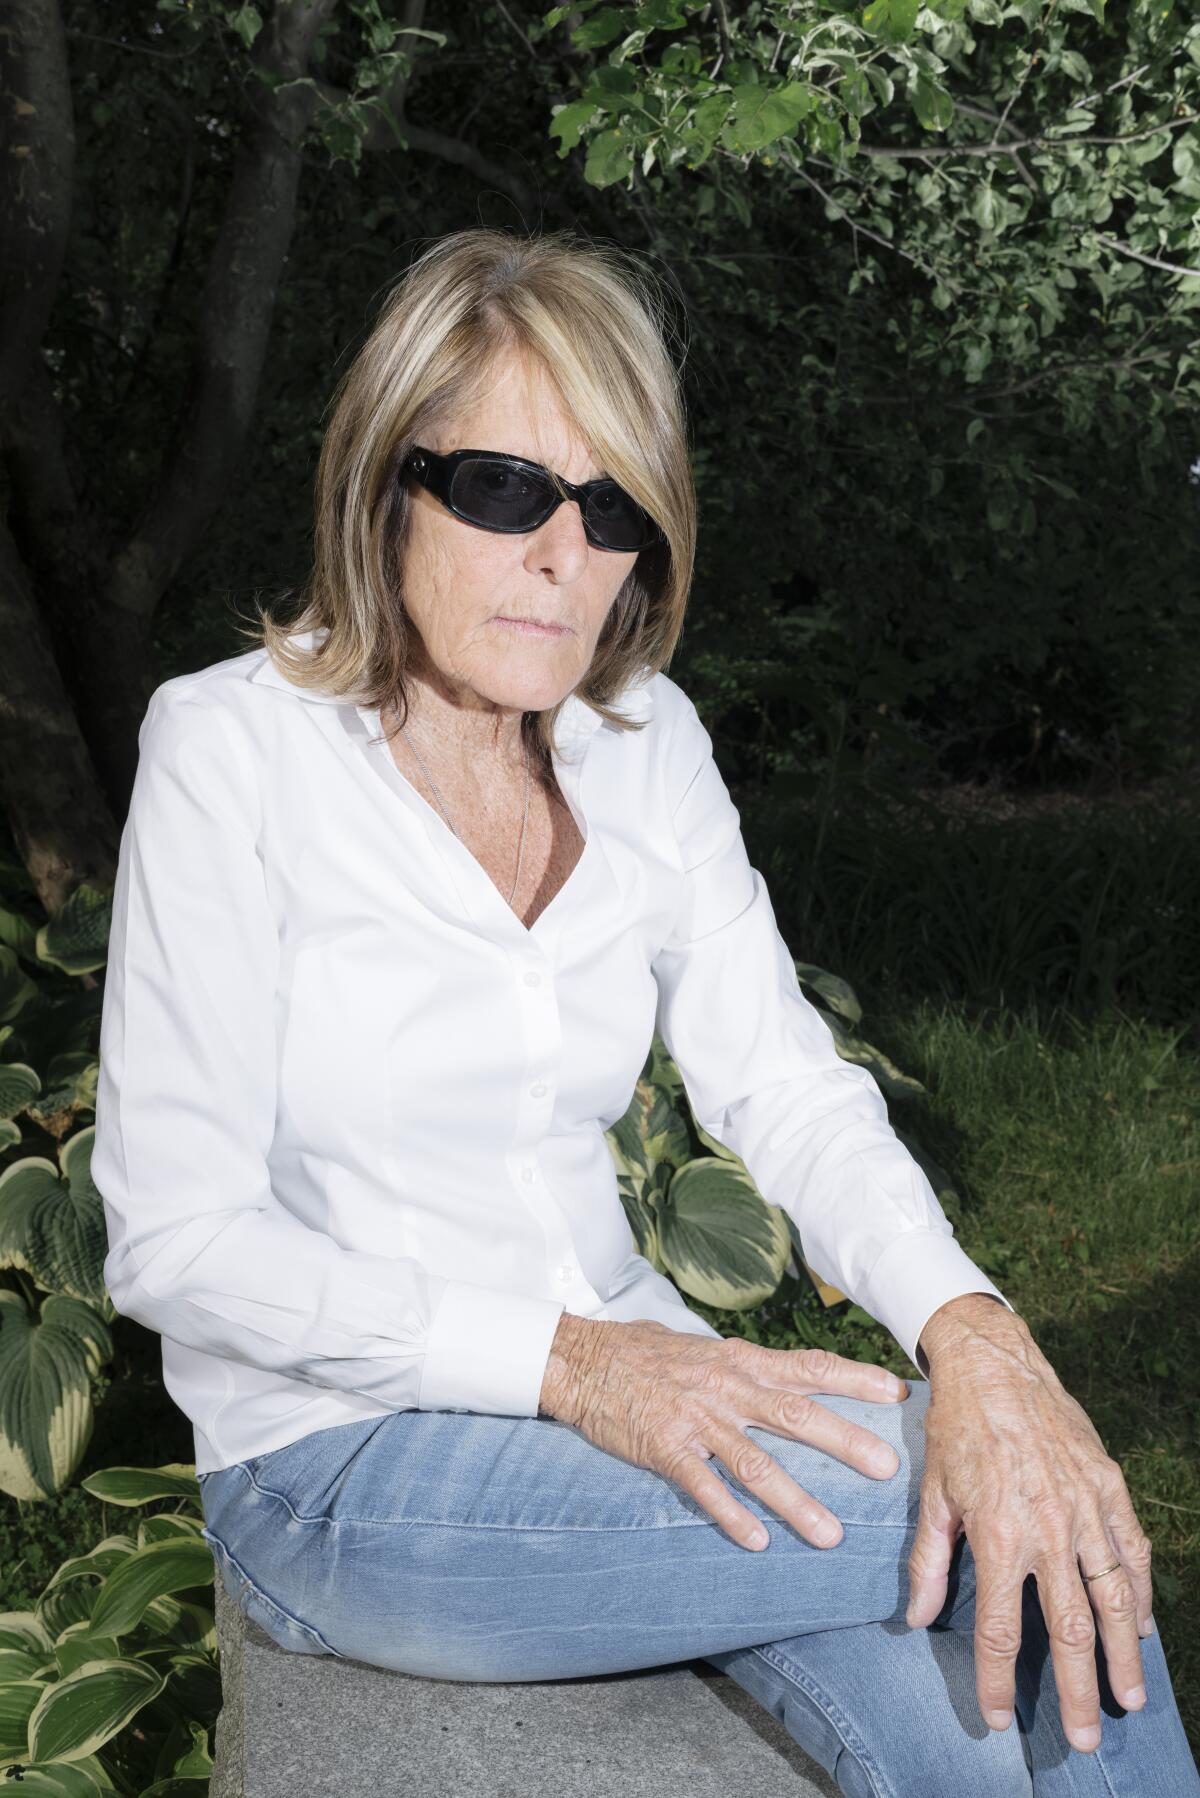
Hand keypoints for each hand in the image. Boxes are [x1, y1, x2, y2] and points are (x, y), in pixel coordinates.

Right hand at [538, 1312, 907, 1551]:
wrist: (584, 1359)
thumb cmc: (647, 1354)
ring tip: (831, 1536)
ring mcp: (696, 1419)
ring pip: (754, 1462)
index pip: (808, 1367)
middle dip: (844, 1442)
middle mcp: (726, 1387)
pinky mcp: (665, 1448)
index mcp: (741, 1362)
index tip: (896, 1393)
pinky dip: (730, 1515)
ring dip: (795, 1500)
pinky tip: (757, 1542)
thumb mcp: (706, 1349)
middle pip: (795, 1415)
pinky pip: (703, 1486)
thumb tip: (795, 1377)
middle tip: (888, 1469)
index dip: (853, 1379)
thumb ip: (749, 1367)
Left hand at [908, 1294, 1154, 1755]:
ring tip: (1129, 1699)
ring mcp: (1085, 1508)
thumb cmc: (957, 1430)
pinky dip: (1138, 1592)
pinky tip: (1138, 1625)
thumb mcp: (931, 1495)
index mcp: (999, 1535)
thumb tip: (917, 1618)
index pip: (1002, 1630)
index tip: (1001, 1718)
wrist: (995, 1365)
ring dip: (1122, 1654)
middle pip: (1069, 1629)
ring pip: (1112, 1598)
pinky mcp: (1108, 1486)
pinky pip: (1132, 1551)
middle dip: (1078, 1690)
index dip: (999, 1681)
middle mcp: (1049, 1528)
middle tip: (1084, 1739)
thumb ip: (929, 1562)